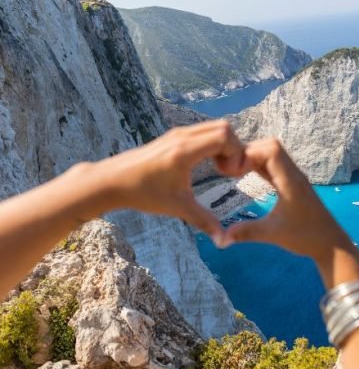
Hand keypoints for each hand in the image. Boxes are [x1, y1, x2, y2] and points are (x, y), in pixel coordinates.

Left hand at [88, 120, 244, 239]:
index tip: (232, 173)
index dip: (237, 152)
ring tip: (220, 168)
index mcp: (185, 151)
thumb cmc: (143, 194)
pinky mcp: (173, 136)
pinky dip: (212, 143)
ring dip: (223, 145)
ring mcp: (177, 133)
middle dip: (234, 147)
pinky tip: (207, 164)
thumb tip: (223, 241)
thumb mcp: (178, 207)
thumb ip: (204, 221)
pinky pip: (202, 132)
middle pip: (223, 127)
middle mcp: (182, 136)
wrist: (111, 181)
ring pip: (213, 127)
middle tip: (230, 170)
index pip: (224, 136)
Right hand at [222, 139, 358, 264]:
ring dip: (254, 158)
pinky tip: (247, 174)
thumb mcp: (273, 234)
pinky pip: (275, 166)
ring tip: (234, 170)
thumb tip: (219, 239)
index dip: (250, 153)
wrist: (331, 244)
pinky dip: (260, 166)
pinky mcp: (293, 185)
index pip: (271, 150)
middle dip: (249, 152)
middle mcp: (293, 174)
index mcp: (290, 181)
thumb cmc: (305, 237)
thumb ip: (246, 233)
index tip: (233, 170)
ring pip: (274, 155)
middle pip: (271, 147)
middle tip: (230, 168)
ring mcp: (294, 178)